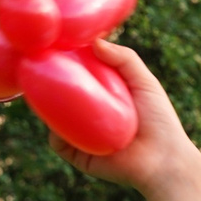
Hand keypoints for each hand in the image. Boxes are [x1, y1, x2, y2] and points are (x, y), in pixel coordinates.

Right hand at [50, 42, 200, 194]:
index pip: (77, 75)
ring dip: (44, 108)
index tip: (51, 47)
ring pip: (55, 119)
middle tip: (35, 66)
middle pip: (61, 97)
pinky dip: (54, 135)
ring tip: (37, 91)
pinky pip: (59, 145)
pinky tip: (53, 124)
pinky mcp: (81, 156)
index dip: (65, 63)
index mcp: (102, 96)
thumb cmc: (159, 120)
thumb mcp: (145, 82)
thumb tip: (93, 41)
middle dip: (46, 83)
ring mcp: (83, 136)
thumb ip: (125, 58)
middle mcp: (90, 115)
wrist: (164, 159)